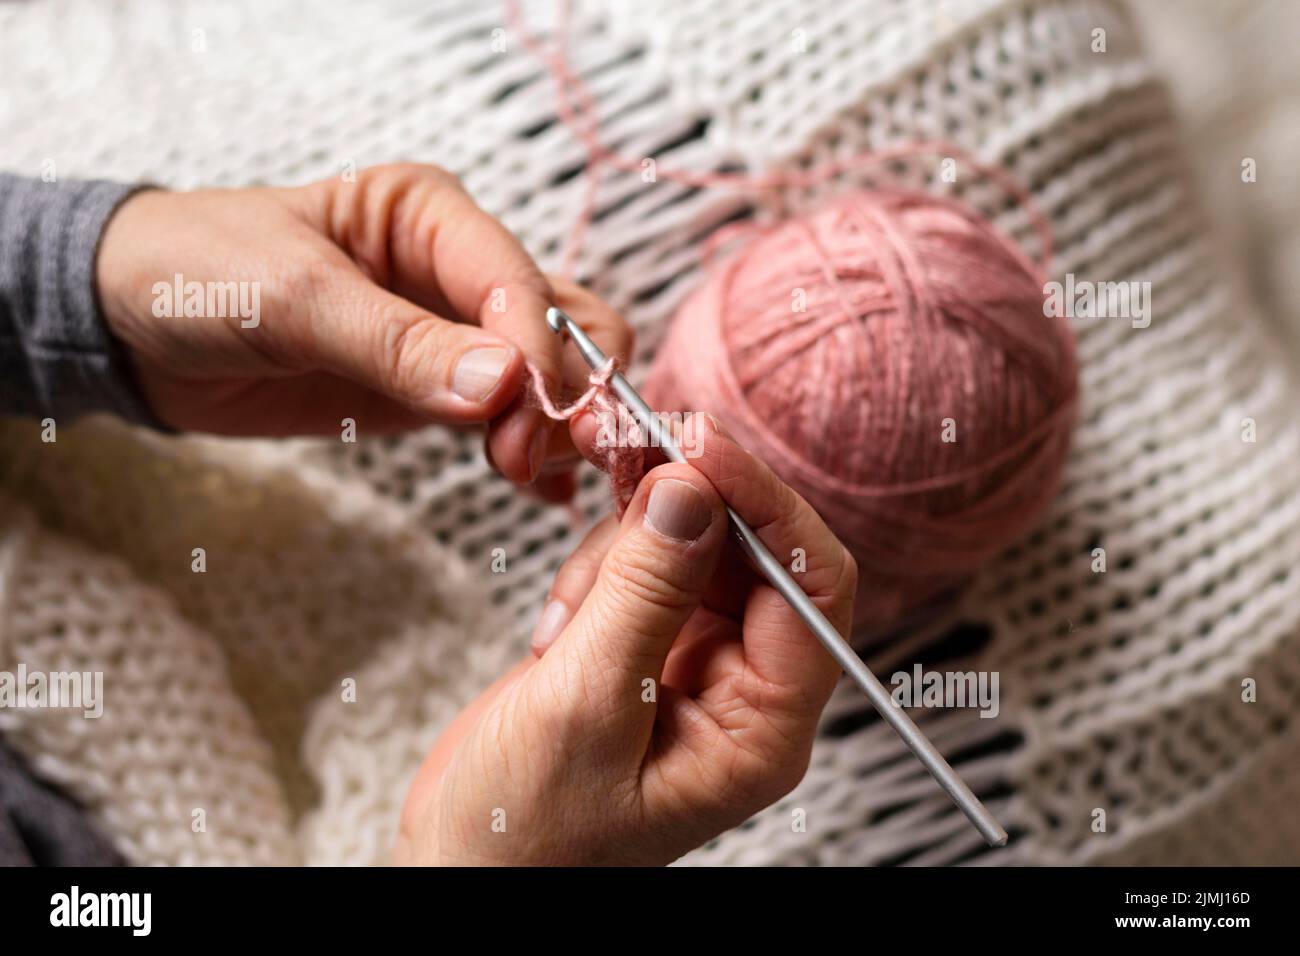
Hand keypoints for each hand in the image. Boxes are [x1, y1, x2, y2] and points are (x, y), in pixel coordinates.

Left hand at [95, 163, 629, 493]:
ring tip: (534, 475)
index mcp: (428, 214)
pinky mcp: (434, 385)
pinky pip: (508, 413)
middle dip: (565, 391)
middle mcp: (454, 266)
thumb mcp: (292, 299)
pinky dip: (536, 449)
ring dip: (560, 423)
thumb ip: (397, 345)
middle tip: (531, 457)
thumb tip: (501, 386)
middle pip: (562, 322)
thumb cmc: (198, 274)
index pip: (518, 282)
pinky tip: (541, 488)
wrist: (132, 324)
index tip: (529, 423)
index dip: (537, 354)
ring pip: (551, 370)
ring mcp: (450, 330)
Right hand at [396, 414, 855, 864]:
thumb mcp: (585, 706)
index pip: (810, 586)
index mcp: (763, 727)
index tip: (701, 447)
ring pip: (689, 543)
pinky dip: (598, 566)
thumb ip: (644, 593)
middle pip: (751, 550)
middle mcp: (740, 688)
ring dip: (625, 548)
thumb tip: (692, 490)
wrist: (458, 865)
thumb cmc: (523, 835)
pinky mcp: (638, 641)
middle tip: (630, 451)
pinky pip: (640, 563)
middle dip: (689, 504)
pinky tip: (557, 626)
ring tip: (566, 620)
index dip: (765, 505)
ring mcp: (688, 660)